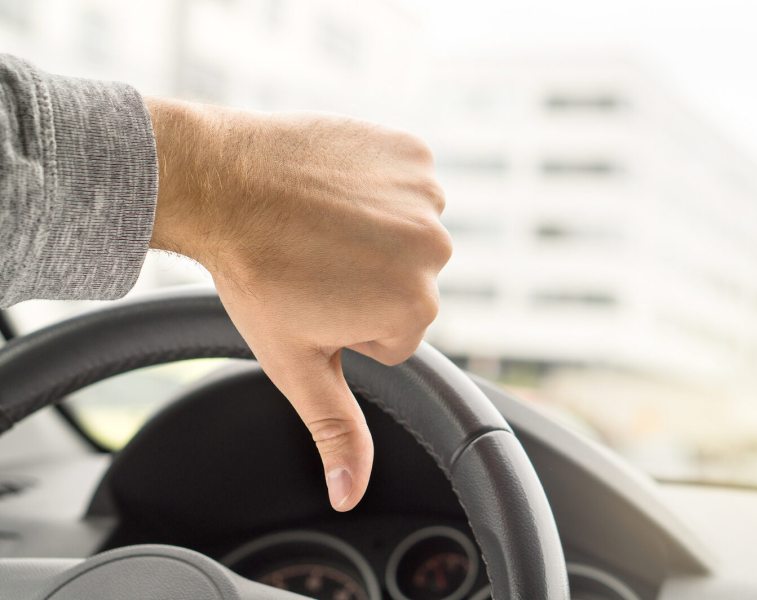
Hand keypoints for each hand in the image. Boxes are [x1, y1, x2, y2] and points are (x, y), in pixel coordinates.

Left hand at [146, 99, 450, 510]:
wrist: (219, 182)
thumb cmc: (254, 275)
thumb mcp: (295, 364)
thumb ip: (335, 429)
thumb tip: (350, 494)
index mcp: (413, 310)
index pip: (394, 336)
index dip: (349, 323)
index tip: (314, 296)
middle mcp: (434, 252)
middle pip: (409, 285)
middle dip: (368, 281)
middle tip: (314, 260)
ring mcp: (425, 197)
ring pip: (409, 235)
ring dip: (374, 231)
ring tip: (322, 223)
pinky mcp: (411, 152)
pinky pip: (408, 184)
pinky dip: (379, 186)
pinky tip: (336, 188)